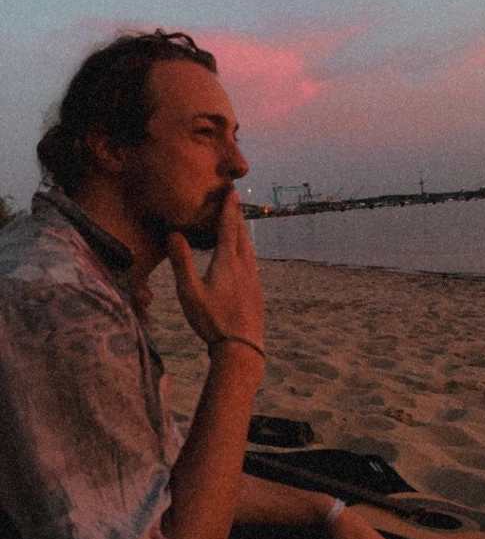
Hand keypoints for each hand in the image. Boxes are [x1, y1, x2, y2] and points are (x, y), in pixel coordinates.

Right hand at [167, 190, 263, 347]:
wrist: (242, 347)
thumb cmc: (212, 320)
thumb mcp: (189, 292)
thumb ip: (181, 262)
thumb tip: (173, 233)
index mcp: (227, 262)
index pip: (228, 227)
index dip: (228, 208)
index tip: (231, 191)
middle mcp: (244, 265)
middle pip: (242, 234)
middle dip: (237, 216)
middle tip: (235, 201)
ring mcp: (253, 278)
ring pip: (249, 248)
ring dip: (244, 232)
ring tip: (240, 224)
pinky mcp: (257, 291)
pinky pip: (253, 261)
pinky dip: (247, 250)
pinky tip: (246, 257)